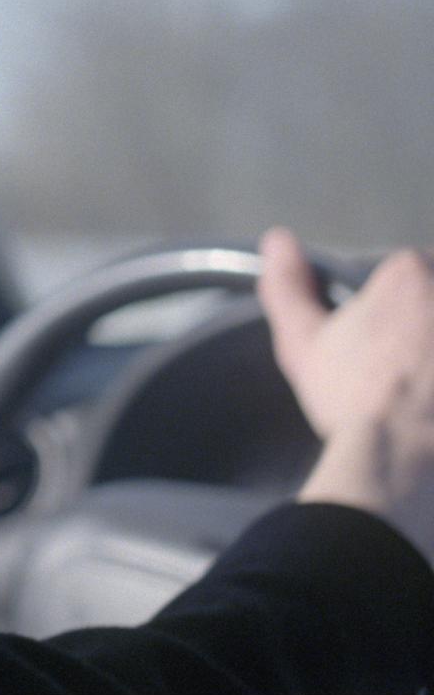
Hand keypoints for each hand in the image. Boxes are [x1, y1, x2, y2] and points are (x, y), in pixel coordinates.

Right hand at [258, 227, 433, 560]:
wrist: (399, 457)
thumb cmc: (349, 396)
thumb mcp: (302, 342)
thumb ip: (288, 286)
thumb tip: (277, 238)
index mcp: (409, 272)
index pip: (409, 270)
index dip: (393, 306)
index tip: (383, 341)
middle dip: (422, 323)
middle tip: (405, 365)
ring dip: (432, 346)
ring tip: (420, 381)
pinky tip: (429, 400)